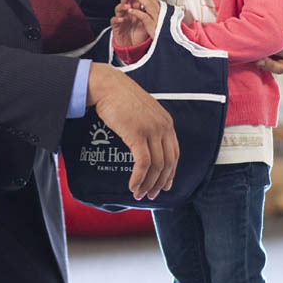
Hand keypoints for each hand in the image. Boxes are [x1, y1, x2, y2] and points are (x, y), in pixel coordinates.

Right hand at [87, 62, 178, 200]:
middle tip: (150, 196)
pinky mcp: (138, 134)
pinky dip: (138, 178)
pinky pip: (143, 163)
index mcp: (167, 122)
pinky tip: (132, 185)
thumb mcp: (142, 113)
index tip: (164, 186)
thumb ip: (149, 128)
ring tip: (138, 194)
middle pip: (168, 163)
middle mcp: (163, 127)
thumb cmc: (120, 99)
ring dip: (147, 184)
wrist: (108, 86)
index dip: (171, 174)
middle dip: (159, 183)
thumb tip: (147, 147)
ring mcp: (152, 130)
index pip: (175, 154)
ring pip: (156, 166)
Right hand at [110, 0, 148, 47]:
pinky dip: (117, 19)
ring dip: (122, 6)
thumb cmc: (138, 34)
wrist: (131, 46)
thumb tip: (157, 5)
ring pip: (118, 9)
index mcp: (134, 10)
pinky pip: (114, 20)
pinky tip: (121, 19)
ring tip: (127, 6)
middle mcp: (126, 13)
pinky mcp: (116, 26)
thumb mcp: (146, 22)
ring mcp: (120, 18)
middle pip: (125, 1)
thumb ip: (148, 14)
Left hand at [257, 3, 282, 74]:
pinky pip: (281, 68)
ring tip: (253, 44)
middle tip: (254, 29)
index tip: (262, 12)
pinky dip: (269, 65)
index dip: (278, 16)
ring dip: (269, 49)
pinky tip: (256, 59)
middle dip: (272, 33)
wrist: (262, 29)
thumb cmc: (270, 7)